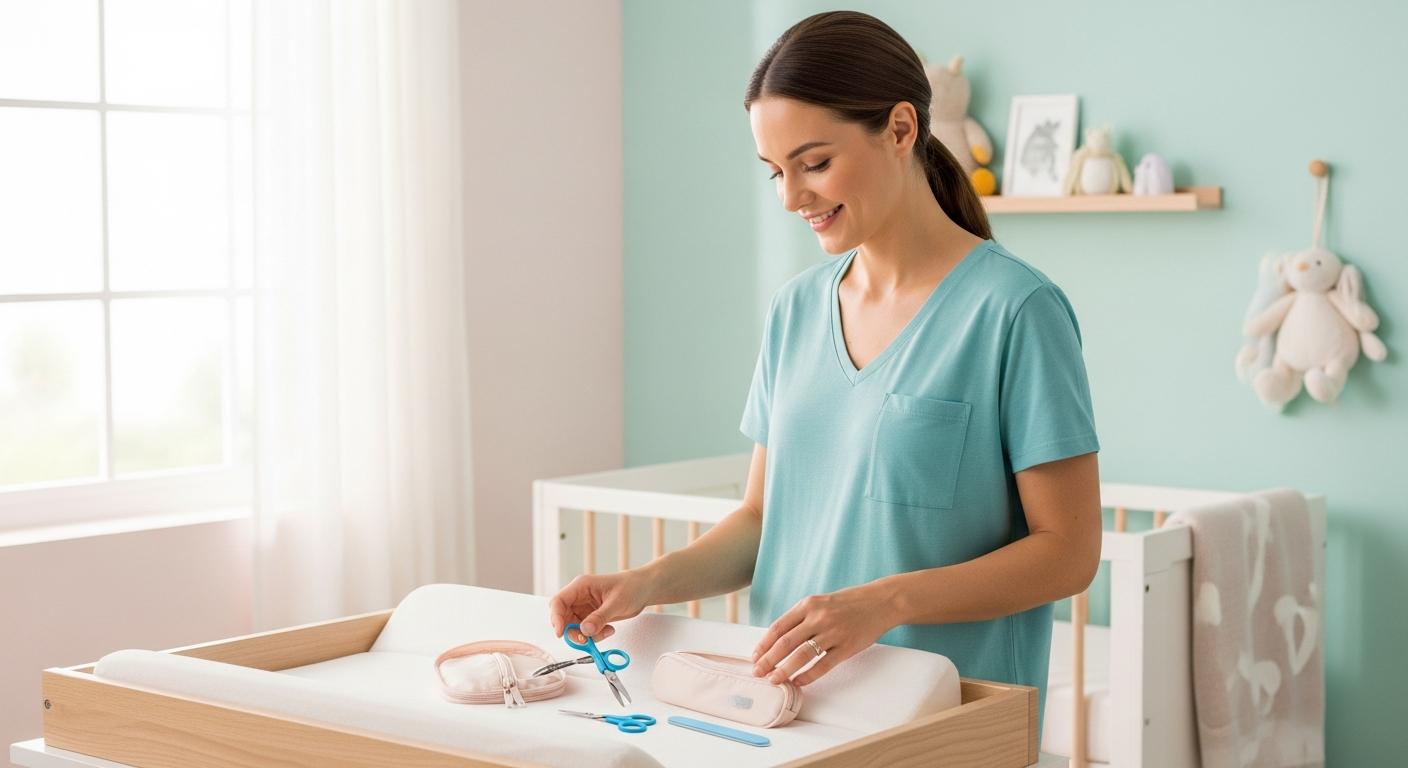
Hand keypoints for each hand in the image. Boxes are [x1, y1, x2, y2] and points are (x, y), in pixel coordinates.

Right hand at [548, 570, 653, 642]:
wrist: (643, 590)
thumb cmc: (631, 587)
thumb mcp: (616, 602)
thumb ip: (599, 617)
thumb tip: (584, 630)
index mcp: (581, 586)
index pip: (558, 602)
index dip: (556, 618)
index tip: (560, 633)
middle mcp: (579, 597)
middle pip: (562, 617)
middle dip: (572, 631)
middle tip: (585, 639)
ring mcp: (584, 608)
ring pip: (573, 627)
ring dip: (585, 635)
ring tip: (605, 631)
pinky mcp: (591, 617)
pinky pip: (585, 631)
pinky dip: (594, 636)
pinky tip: (609, 629)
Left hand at [749, 584, 896, 686]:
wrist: (880, 602)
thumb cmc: (848, 603)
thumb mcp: (820, 602)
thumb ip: (801, 617)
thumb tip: (778, 640)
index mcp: (808, 605)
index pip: (779, 627)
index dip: (764, 644)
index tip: (755, 656)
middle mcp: (818, 617)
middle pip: (786, 643)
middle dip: (768, 660)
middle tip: (758, 672)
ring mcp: (833, 632)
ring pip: (802, 655)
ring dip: (785, 670)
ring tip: (774, 680)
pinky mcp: (847, 647)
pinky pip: (823, 665)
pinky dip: (808, 675)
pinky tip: (798, 682)